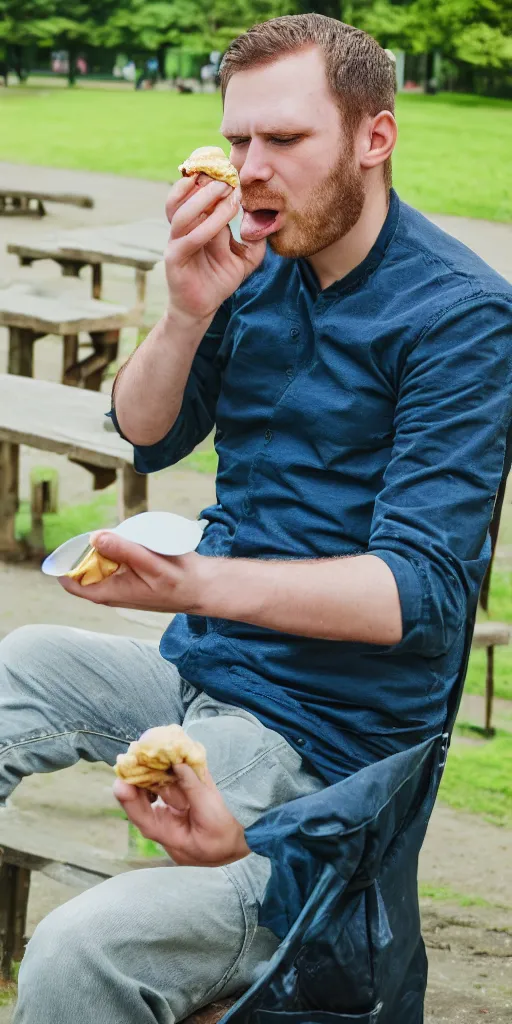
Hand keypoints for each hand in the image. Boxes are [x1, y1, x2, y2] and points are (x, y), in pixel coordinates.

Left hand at [57, 530, 210, 611]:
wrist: (204, 588)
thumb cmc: (181, 581)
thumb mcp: (152, 564)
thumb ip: (124, 550)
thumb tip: (95, 537)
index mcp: (111, 593)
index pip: (71, 583)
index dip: (65, 563)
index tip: (72, 543)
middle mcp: (112, 591)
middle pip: (85, 568)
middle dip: (92, 549)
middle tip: (115, 536)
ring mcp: (121, 585)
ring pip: (101, 562)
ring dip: (109, 548)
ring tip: (131, 541)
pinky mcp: (131, 577)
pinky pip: (115, 561)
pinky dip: (121, 550)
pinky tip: (138, 544)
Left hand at [114, 764, 249, 866]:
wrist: (246, 839)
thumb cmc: (228, 834)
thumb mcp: (212, 812)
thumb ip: (194, 787)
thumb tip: (179, 764)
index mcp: (172, 838)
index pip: (145, 819)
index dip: (130, 801)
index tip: (121, 782)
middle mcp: (168, 828)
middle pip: (145, 804)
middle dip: (137, 781)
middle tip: (130, 759)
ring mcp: (175, 817)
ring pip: (157, 793)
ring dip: (151, 774)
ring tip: (145, 754)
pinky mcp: (183, 804)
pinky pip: (170, 788)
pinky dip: (167, 773)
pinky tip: (165, 758)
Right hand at [165, 175, 265, 322]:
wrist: (202, 307)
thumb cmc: (220, 279)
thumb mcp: (244, 257)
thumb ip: (255, 239)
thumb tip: (266, 220)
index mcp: (194, 221)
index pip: (193, 192)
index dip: (207, 177)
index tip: (228, 167)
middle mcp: (182, 228)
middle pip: (183, 195)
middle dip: (205, 182)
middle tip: (228, 175)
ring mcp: (175, 242)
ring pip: (183, 214)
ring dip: (204, 200)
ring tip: (226, 191)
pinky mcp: (175, 259)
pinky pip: (188, 239)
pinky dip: (205, 228)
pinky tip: (222, 223)